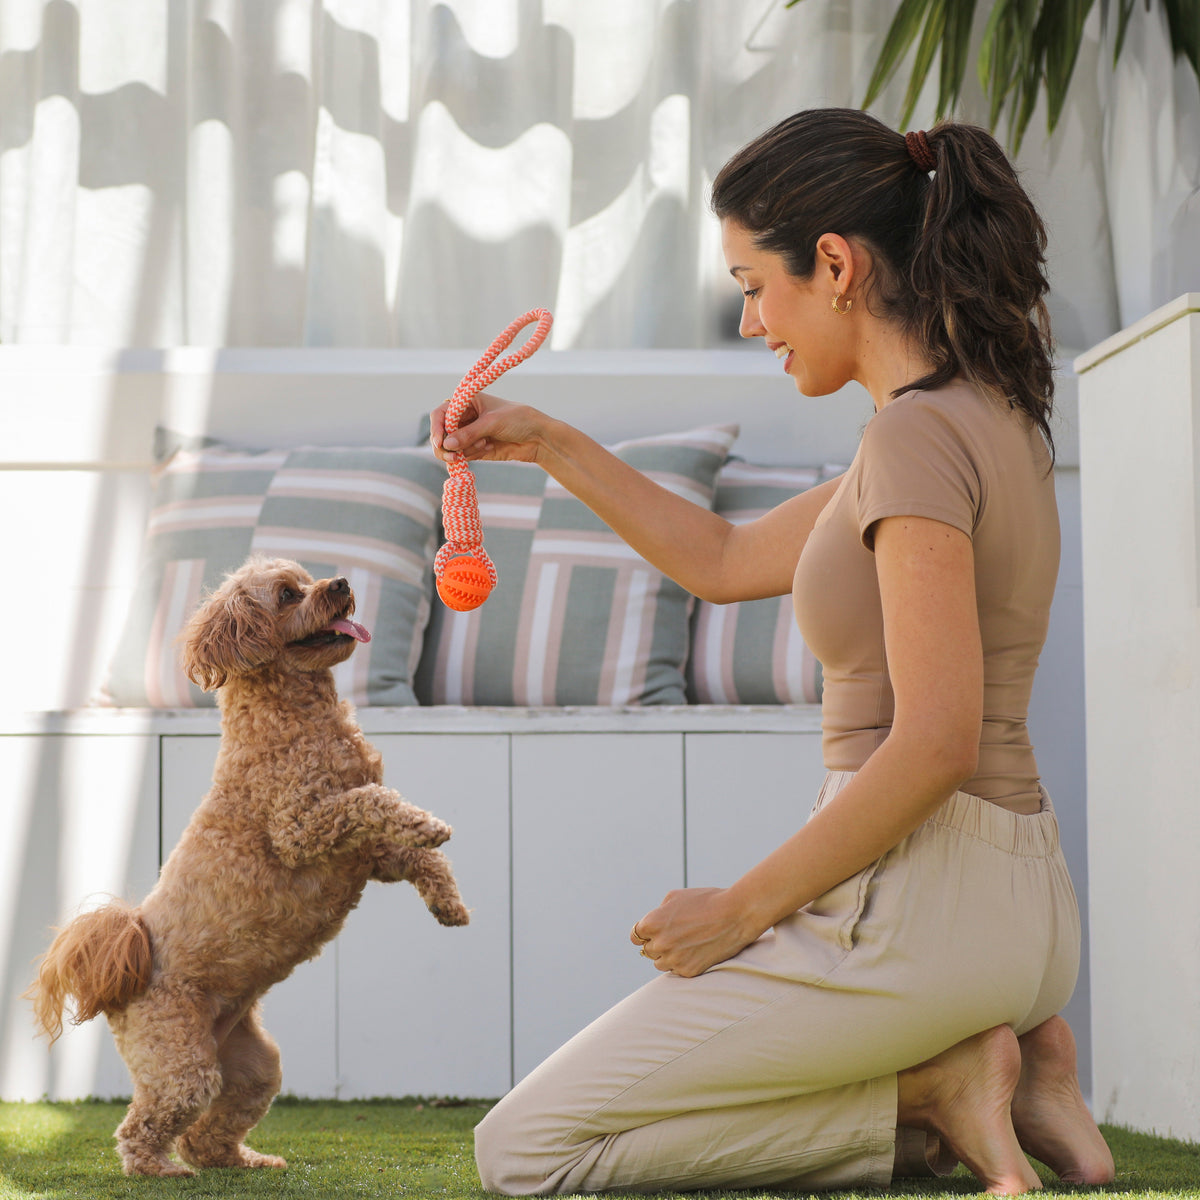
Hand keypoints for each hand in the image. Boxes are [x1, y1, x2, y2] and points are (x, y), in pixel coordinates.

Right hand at [429, 392, 550, 465]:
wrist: (538, 437)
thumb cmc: (518, 419)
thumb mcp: (492, 422)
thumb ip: (468, 433)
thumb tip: (446, 445)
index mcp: (466, 402)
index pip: (441, 413)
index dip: (436, 427)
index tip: (439, 442)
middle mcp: (464, 418)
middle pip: (441, 433)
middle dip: (445, 445)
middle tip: (454, 456)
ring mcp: (469, 434)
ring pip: (450, 448)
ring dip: (464, 450)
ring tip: (485, 444)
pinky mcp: (475, 449)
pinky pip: (463, 456)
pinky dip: (472, 455)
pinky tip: (489, 448)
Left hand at [630, 887, 755, 977]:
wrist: (735, 915)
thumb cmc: (706, 901)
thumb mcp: (676, 896)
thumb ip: (658, 911)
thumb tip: (650, 924)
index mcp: (652, 923)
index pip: (635, 937)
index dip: (645, 934)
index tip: (655, 932)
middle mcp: (659, 943)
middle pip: (648, 951)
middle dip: (659, 943)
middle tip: (677, 935)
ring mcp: (674, 959)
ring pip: (661, 963)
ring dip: (669, 956)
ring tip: (687, 943)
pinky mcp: (688, 971)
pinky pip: (678, 971)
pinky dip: (684, 963)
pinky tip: (697, 950)